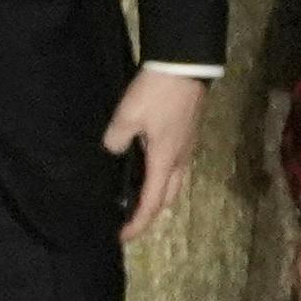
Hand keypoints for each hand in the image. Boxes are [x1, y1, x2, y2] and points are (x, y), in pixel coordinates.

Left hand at [103, 71, 210, 240]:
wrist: (185, 63)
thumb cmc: (157, 93)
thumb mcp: (127, 116)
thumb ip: (116, 139)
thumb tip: (113, 149)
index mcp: (165, 161)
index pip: (151, 202)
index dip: (137, 223)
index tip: (122, 237)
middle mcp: (180, 160)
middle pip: (168, 198)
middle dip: (151, 213)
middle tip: (130, 221)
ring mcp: (186, 147)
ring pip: (174, 182)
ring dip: (158, 195)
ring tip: (136, 198)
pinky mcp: (187, 134)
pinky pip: (175, 167)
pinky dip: (161, 177)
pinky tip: (146, 169)